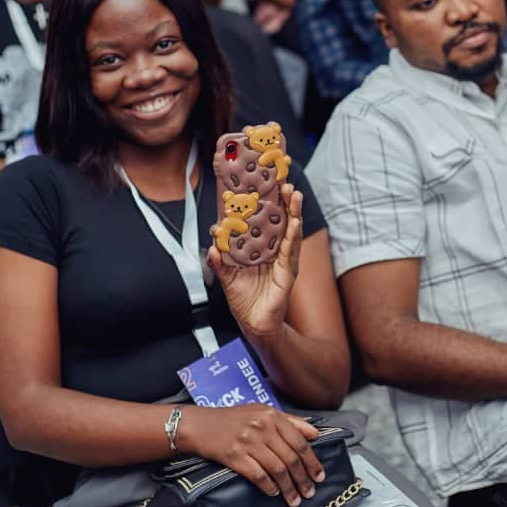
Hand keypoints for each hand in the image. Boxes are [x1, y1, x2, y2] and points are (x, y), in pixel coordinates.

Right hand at [178, 404, 324, 506]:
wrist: (200, 424)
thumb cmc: (232, 418)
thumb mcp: (262, 411)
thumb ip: (290, 421)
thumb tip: (314, 434)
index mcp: (271, 415)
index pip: (299, 441)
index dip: (312, 461)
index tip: (319, 475)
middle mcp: (261, 427)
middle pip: (290, 458)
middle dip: (303, 478)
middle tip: (309, 492)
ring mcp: (248, 441)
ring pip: (277, 469)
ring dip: (289, 487)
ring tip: (295, 499)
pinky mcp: (234, 456)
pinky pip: (258, 475)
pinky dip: (269, 487)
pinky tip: (274, 493)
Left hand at [209, 184, 302, 341]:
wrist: (255, 326)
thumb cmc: (244, 301)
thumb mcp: (227, 277)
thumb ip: (219, 261)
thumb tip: (212, 244)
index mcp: (263, 249)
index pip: (267, 221)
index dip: (268, 203)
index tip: (267, 182)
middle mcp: (276, 252)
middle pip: (282, 221)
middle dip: (285, 201)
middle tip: (284, 180)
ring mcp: (284, 261)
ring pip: (290, 230)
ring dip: (293, 211)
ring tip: (293, 193)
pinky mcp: (288, 272)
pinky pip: (291, 250)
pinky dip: (293, 234)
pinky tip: (294, 221)